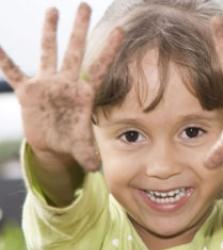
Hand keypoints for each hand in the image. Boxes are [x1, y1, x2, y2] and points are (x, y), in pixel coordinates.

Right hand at [0, 3, 122, 170]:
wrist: (53, 145)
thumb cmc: (71, 143)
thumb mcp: (80, 147)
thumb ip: (87, 154)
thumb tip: (95, 169)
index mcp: (83, 95)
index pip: (99, 69)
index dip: (108, 51)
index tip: (120, 30)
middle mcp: (66, 84)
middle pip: (73, 52)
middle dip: (78, 30)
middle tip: (85, 5)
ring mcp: (47, 85)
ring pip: (47, 54)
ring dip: (49, 33)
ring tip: (53, 10)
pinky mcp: (28, 92)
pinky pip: (13, 73)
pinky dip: (4, 61)